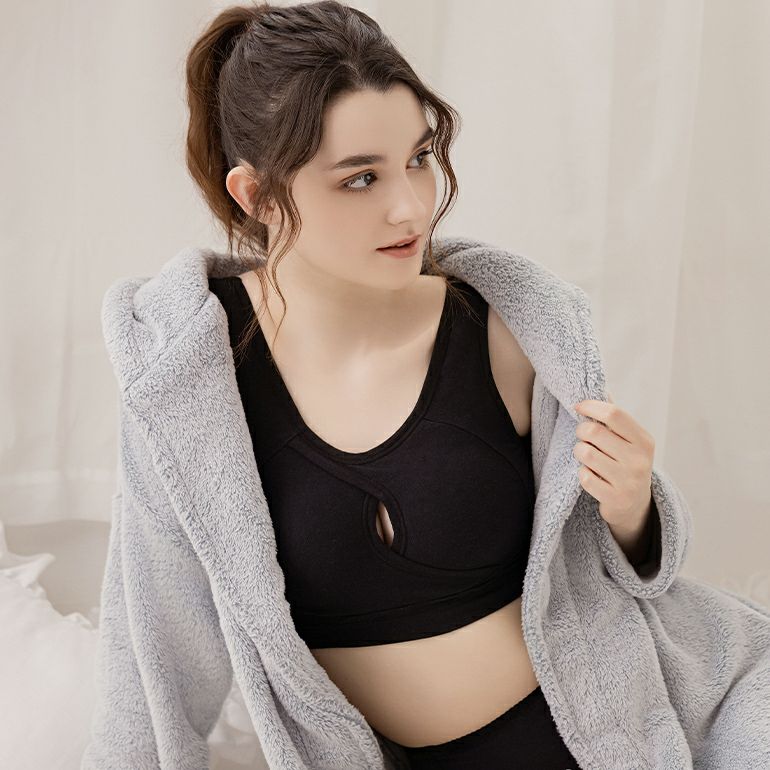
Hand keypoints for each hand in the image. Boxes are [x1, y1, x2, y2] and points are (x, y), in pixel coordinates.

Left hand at [572, 394, 653, 528]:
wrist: (635, 505)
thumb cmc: (626, 463)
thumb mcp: (628, 440)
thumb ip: (614, 417)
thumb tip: (600, 387)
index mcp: (644, 441)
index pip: (614, 414)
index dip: (591, 406)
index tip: (579, 407)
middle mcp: (640, 460)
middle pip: (594, 432)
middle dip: (581, 431)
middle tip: (583, 436)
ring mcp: (629, 481)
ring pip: (586, 453)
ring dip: (580, 452)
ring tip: (587, 455)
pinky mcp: (615, 498)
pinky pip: (584, 476)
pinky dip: (582, 473)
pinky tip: (591, 475)